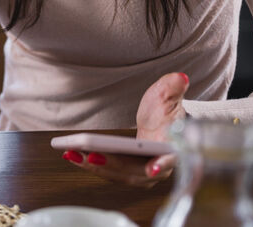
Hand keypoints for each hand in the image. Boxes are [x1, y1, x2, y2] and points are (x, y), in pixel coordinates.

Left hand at [62, 72, 188, 185]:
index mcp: (174, 149)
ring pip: (120, 175)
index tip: (151, 169)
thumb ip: (173, 87)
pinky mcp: (128, 173)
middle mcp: (161, 167)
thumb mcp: (168, 95)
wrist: (159, 124)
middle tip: (91, 156)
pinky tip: (73, 155)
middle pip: (137, 172)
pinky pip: (110, 172)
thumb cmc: (164, 111)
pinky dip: (92, 165)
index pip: (171, 159)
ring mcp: (144, 173)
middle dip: (113, 165)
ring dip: (96, 167)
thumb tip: (180, 77)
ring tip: (73, 154)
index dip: (162, 165)